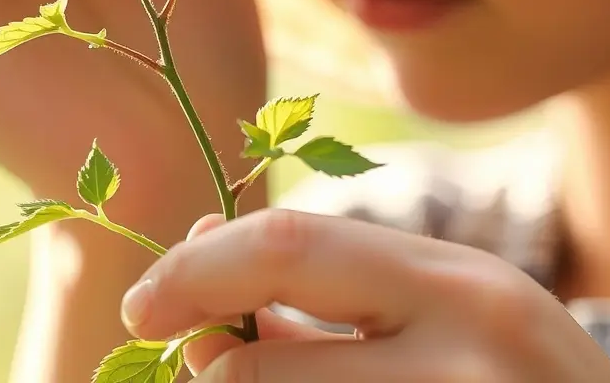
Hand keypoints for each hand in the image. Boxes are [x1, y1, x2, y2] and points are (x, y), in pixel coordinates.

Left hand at [120, 210, 609, 381]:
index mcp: (462, 286)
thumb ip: (332, 286)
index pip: (287, 246)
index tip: (142, 305)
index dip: (192, 271)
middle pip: (263, 366)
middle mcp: (467, 355)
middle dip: (209, 369)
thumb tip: (200, 242)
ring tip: (280, 382)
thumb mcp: (448, 317)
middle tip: (188, 361)